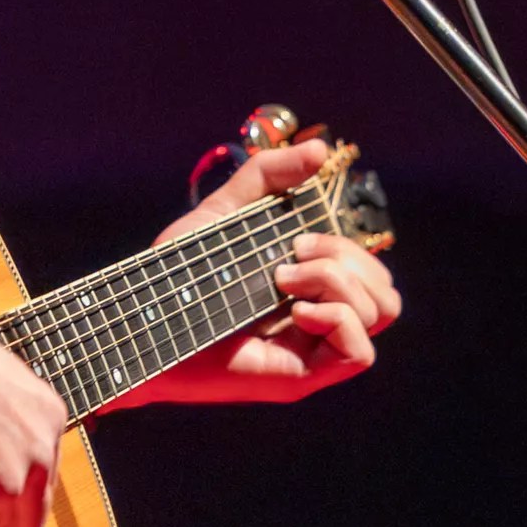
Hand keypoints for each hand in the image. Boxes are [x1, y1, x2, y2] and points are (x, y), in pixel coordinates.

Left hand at [119, 137, 401, 407]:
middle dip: (347, 259)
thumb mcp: (225, 210)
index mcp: (310, 290)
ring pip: (380, 313)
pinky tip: (295, 311)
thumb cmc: (175, 272)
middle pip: (386, 292)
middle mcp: (318, 323)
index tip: (295, 239)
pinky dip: (337, 319)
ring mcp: (312, 351)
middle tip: (290, 257)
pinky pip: (361, 355)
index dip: (348, 248)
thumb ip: (268, 175)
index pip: (371, 273)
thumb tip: (321, 150)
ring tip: (282, 280)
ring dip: (339, 282)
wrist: (140, 317)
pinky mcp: (301, 376)